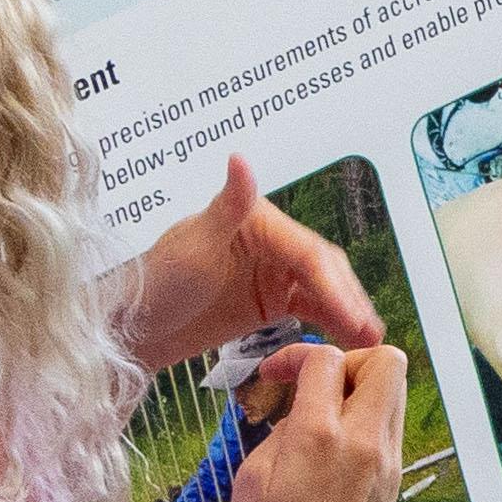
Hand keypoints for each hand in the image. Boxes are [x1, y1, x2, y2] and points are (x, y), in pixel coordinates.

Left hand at [114, 154, 383, 371]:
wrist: (130, 328)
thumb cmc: (154, 281)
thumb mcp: (193, 244)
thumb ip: (228, 205)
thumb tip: (241, 159)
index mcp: (258, 220)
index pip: (308, 253)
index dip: (334, 286)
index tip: (354, 316)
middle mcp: (272, 242)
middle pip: (325, 271)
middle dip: (350, 301)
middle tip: (372, 334)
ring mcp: (274, 273)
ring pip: (325, 290)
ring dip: (349, 313)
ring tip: (370, 341)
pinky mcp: (272, 301)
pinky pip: (313, 310)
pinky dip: (332, 324)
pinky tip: (348, 342)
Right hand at [223, 342, 409, 501]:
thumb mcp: (251, 479)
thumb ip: (281, 431)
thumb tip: (303, 410)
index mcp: (320, 435)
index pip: (328, 359)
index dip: (297, 356)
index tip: (276, 376)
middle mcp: (364, 439)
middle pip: (386, 359)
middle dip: (349, 360)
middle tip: (318, 385)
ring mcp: (388, 457)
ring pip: (396, 389)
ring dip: (362, 387)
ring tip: (325, 414)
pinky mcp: (395, 475)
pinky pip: (391, 423)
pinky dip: (368, 417)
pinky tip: (336, 444)